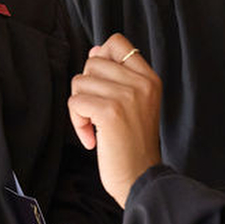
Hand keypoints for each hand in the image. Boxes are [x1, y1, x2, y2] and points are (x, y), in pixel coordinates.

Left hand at [67, 34, 161, 208]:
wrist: (141, 180)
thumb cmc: (132, 144)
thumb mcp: (134, 103)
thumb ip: (117, 75)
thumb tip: (95, 49)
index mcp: (149, 78)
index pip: (117, 43)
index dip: (102, 59)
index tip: (103, 87)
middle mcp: (141, 83)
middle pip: (92, 62)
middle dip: (86, 88)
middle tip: (98, 113)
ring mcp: (127, 96)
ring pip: (80, 81)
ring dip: (80, 107)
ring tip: (96, 127)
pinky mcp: (110, 112)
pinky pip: (75, 102)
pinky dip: (77, 123)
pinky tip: (92, 139)